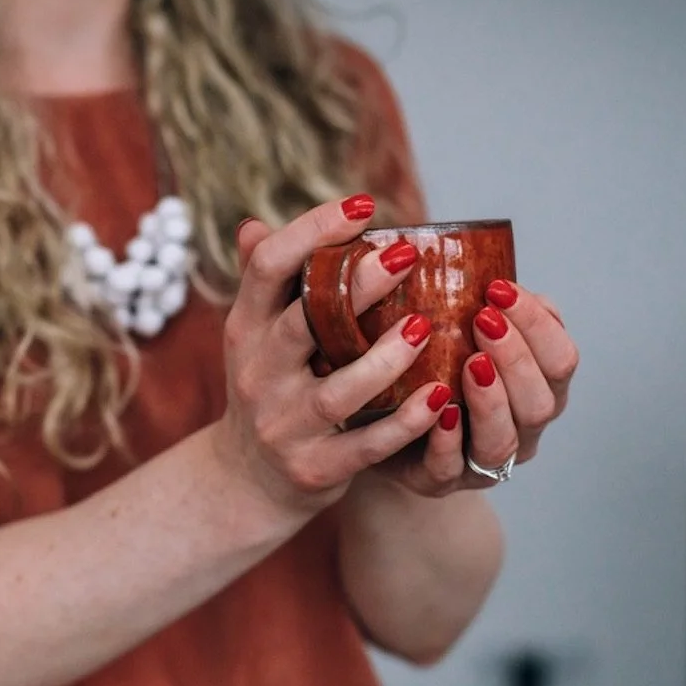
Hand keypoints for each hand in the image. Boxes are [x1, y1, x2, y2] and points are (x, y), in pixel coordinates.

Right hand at [213, 194, 455, 514]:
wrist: (246, 481)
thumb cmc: (269, 389)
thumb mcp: (253, 339)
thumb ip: (262, 284)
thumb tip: (254, 224)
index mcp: (245, 329)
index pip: (268, 268)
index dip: (311, 231)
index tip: (362, 205)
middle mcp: (258, 374)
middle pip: (305, 322)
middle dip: (356, 286)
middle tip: (407, 255)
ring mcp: (284, 425)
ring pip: (340, 389)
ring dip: (386, 358)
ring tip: (425, 327)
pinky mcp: (314, 467)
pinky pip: (367, 445)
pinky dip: (406, 423)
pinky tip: (440, 398)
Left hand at [372, 280, 578, 495]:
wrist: (378, 426)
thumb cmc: (429, 366)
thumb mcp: (459, 330)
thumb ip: (487, 307)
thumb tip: (494, 273)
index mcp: (538, 389)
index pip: (561, 359)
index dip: (539, 325)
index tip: (501, 289)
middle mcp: (521, 429)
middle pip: (542, 402)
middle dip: (517, 358)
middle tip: (485, 321)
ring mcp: (483, 462)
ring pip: (504, 440)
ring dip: (492, 399)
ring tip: (471, 364)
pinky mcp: (439, 481)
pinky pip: (449, 467)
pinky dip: (448, 439)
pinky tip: (440, 410)